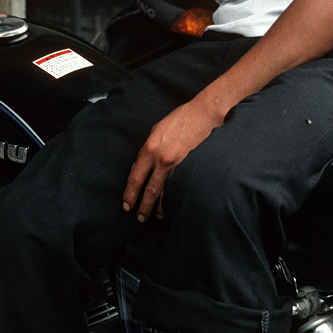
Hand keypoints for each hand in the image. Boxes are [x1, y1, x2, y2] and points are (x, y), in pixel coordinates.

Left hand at [122, 97, 223, 221]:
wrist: (206, 114)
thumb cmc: (181, 119)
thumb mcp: (156, 131)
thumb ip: (146, 150)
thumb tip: (138, 167)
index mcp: (150, 149)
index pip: (135, 178)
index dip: (129, 194)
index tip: (126, 204)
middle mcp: (162, 159)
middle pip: (149, 191)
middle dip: (143, 207)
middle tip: (139, 218)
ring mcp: (179, 165)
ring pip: (166, 194)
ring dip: (159, 208)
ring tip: (156, 216)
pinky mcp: (193, 168)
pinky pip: (180, 188)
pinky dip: (175, 198)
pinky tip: (173, 205)